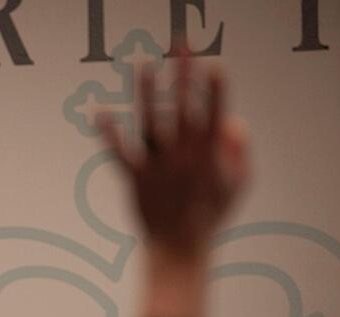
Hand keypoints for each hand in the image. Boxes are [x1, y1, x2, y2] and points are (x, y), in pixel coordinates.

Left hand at [99, 53, 248, 259]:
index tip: (213, 63)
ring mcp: (159, 166)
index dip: (215, 87)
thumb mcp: (237, 185)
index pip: (215, 112)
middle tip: (181, 43)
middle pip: (183, 106)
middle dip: (184, 72)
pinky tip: (99, 112)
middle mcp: (185, 156)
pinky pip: (121, 152)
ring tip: (143, 63)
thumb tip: (232, 121)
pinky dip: (109, 134)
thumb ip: (239, 152)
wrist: (179, 249)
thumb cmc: (210, 215)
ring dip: (147, 90)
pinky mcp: (136, 178)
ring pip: (152, 121)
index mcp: (211, 156)